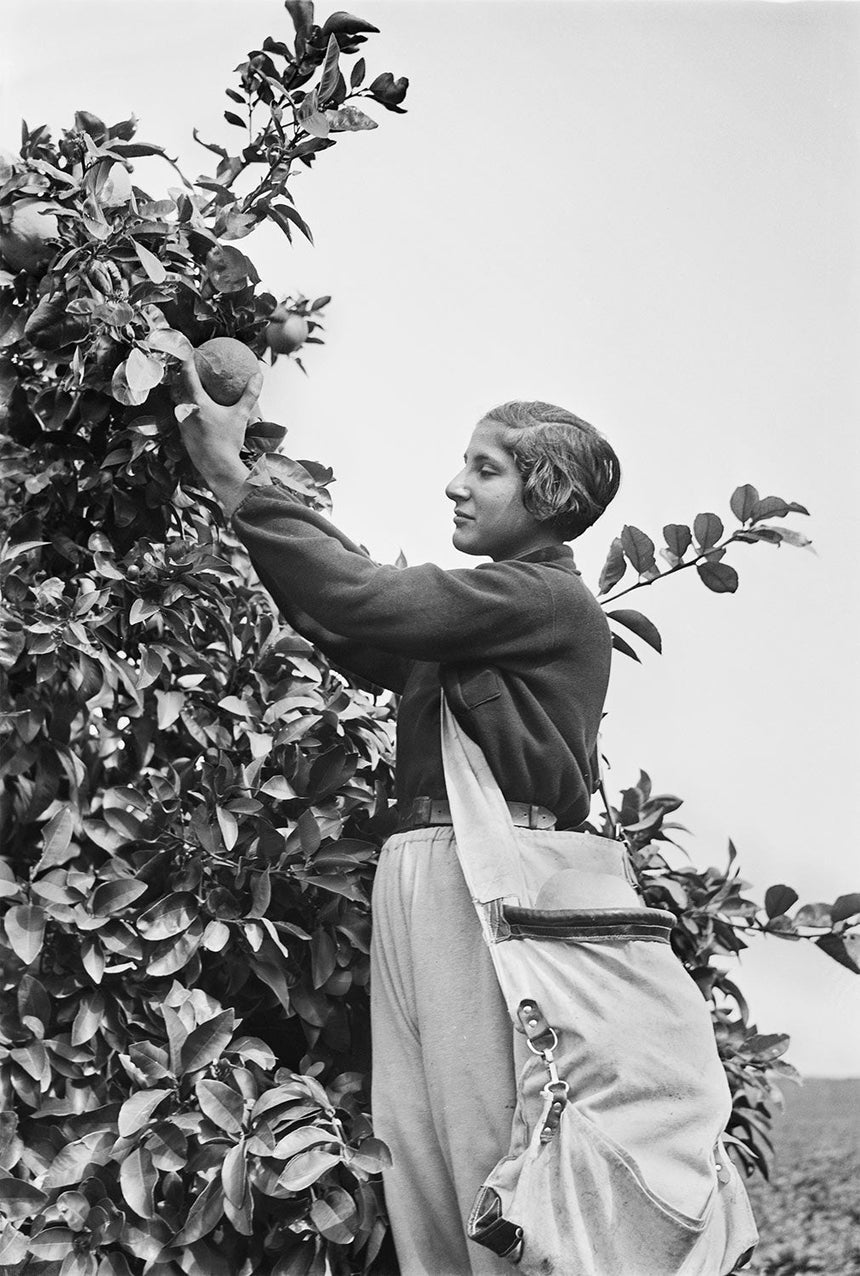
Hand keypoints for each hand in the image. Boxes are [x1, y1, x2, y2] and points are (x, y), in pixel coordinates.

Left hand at [171, 357, 263, 485]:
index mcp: (197, 402)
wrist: (217, 468)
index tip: (191, 354)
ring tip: (195, 394)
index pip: (188, 375)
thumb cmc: (228, 440)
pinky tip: (200, 417)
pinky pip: (184, 419)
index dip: (188, 362)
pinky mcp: (183, 436)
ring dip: (186, 397)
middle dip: (184, 379)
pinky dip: (190, 413)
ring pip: (180, 405)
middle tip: (192, 372)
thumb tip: (259, 375)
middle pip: (179, 388)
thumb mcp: (240, 415)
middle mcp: (185, 411)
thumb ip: (249, 394)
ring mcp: (182, 424)